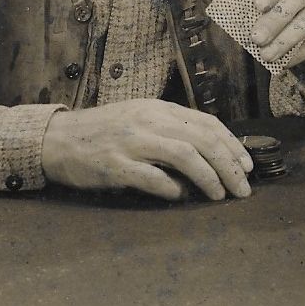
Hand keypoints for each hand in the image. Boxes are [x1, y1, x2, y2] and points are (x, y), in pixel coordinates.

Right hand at [40, 98, 252, 201]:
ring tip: (220, 195)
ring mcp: (130, 142)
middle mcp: (148, 121)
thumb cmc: (103, 133)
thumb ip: (171, 131)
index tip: (247, 166)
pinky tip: (180, 197)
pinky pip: (151, 177)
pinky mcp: (114, 165)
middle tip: (242, 189)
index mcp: (158, 109)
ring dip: (209, 177)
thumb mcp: (140, 119)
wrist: (57, 139)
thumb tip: (210, 154)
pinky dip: (171, 188)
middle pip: (201, 140)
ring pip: (183, 155)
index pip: (207, 124)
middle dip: (229, 165)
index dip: (232, 145)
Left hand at [250, 0, 304, 76]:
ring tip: (267, 55)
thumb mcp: (263, 10)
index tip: (258, 6)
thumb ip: (252, 8)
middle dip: (277, 17)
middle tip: (257, 38)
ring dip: (288, 37)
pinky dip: (303, 50)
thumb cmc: (280, 19)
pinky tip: (287, 61)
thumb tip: (234, 15)